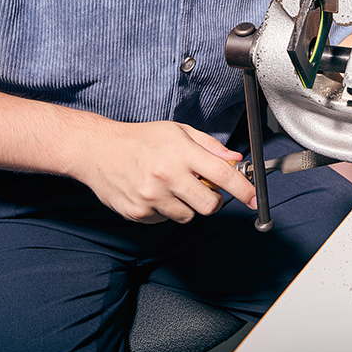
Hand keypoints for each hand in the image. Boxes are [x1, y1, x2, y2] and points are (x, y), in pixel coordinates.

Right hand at [70, 119, 256, 223]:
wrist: (98, 151)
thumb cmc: (140, 139)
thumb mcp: (178, 132)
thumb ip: (210, 147)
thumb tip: (235, 160)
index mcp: (180, 153)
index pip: (221, 174)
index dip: (243, 189)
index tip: (254, 199)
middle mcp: (167, 176)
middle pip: (209, 205)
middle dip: (213, 201)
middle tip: (203, 189)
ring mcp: (152, 197)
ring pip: (189, 216)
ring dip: (188, 205)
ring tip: (172, 187)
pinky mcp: (139, 213)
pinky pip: (166, 220)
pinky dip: (166, 210)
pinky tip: (155, 192)